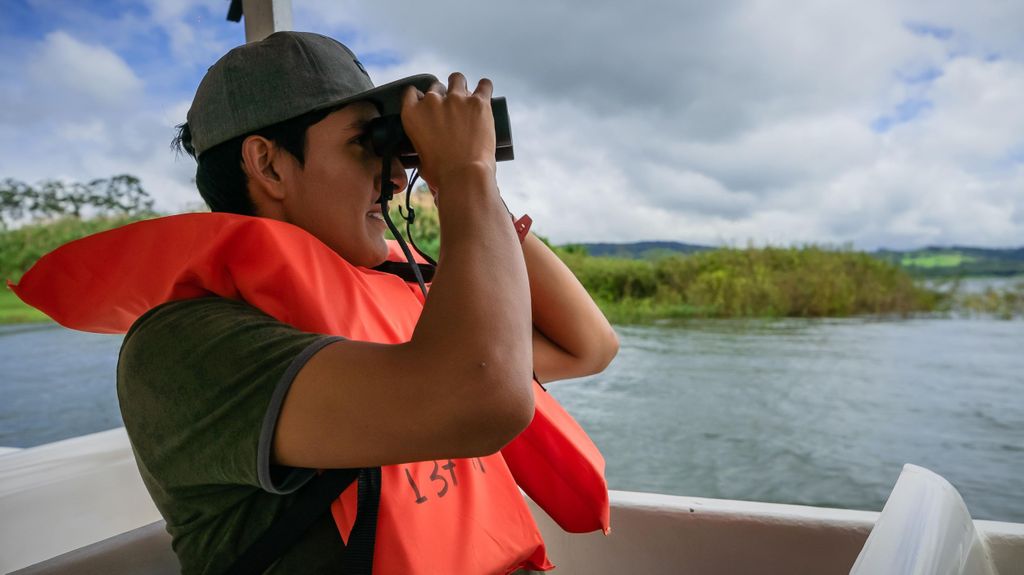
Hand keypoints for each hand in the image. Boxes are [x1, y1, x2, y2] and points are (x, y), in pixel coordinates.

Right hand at [401, 73, 495, 194]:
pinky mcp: (478, 102)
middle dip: (443, 95)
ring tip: (467, 97)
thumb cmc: (442, 174)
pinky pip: (484, 85)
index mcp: (412, 114)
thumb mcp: (421, 161)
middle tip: (451, 109)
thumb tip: (426, 156)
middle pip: (436, 86)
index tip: (427, 103)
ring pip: (457, 79)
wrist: (464, 175)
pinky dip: (485, 87)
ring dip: (461, 86)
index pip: (412, 93)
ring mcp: (456, 99)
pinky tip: (485, 91)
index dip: (421, 97)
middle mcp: (432, 101)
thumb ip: (422, 150)